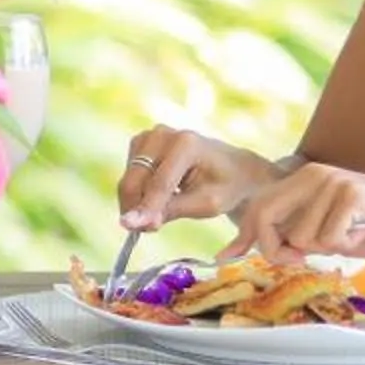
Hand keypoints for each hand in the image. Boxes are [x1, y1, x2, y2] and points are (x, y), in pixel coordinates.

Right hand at [117, 125, 280, 230]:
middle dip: (137, 207)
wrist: (234, 169)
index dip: (146, 209)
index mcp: (187, 144)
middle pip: (136, 178)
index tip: (137, 231)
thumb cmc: (224, 188)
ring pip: (129, 177)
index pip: (160, 183)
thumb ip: (167, 212)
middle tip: (148, 229)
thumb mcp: (204, 205)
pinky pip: (130, 173)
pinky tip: (156, 198)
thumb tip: (129, 223)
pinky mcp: (142, 142)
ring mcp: (151, 135)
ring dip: (137, 201)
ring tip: (158, 215)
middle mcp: (165, 133)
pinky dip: (138, 191)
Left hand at [224, 163, 364, 263]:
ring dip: (328, 248)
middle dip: (276, 248)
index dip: (243, 235)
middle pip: (266, 217)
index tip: (226, 256)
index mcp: (304, 180)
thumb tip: (253, 251)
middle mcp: (313, 175)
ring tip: (353, 234)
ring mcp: (333, 182)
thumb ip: (295, 237)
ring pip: (303, 237)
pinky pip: (331, 239)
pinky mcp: (353, 195)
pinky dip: (349, 246)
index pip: (260, 207)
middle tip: (301, 260)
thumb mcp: (329, 234)